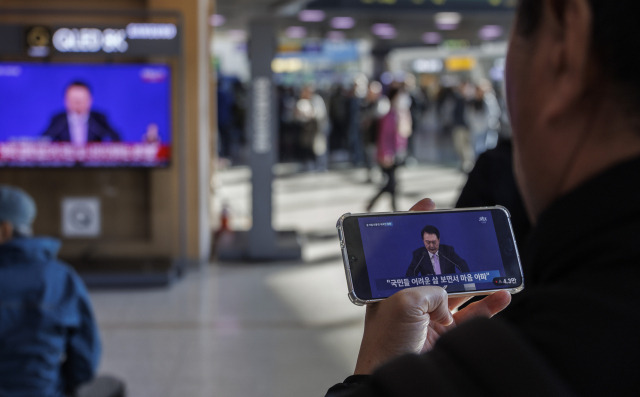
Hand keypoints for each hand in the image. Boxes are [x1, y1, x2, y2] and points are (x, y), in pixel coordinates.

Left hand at [352, 198, 511, 374]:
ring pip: (458, 292)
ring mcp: (429, 318)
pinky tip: (504, 296)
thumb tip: (445, 299)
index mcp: (389, 288)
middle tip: (470, 238)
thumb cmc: (387, 344)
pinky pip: (472, 317)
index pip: (401, 249)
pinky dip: (489, 306)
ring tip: (495, 269)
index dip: (413, 225)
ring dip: (478, 281)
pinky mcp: (446, 337)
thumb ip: (430, 291)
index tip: (428, 205)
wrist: (396, 384)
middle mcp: (409, 300)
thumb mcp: (404, 304)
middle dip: (453, 253)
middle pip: (435, 268)